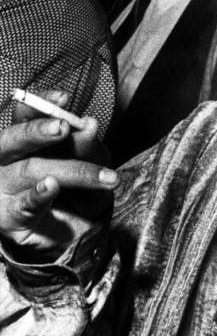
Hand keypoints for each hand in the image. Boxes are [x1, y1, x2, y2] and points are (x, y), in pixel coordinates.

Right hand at [0, 102, 117, 259]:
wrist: (74, 238)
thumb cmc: (78, 193)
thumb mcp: (90, 164)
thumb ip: (87, 146)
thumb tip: (89, 124)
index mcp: (25, 141)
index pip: (25, 115)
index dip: (41, 104)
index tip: (64, 97)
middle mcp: (7, 161)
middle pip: (14, 139)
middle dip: (38, 131)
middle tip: (63, 127)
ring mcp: (4, 188)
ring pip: (28, 170)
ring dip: (66, 169)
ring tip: (88, 170)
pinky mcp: (9, 217)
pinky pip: (22, 205)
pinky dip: (38, 195)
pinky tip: (51, 187)